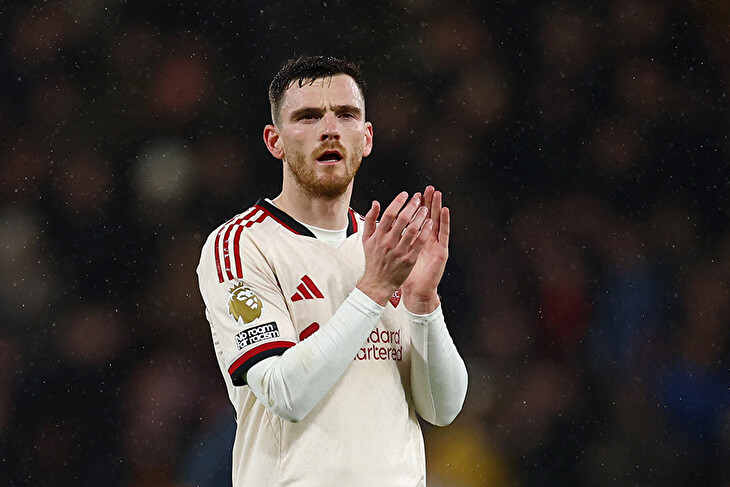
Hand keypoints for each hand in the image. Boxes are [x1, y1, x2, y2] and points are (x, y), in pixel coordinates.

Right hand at [357, 192, 433, 305]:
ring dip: (421, 217)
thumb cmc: (373, 259)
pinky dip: (425, 232)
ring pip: (413, 230)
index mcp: (378, 236)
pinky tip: (430, 224)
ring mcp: (399, 251)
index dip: (398, 201)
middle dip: (412, 206)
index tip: (406, 194)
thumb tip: (376, 203)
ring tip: (426, 209)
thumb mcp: (366, 239)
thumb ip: (370, 219)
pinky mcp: (409, 260)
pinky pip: (419, 243)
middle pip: (402, 219)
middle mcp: (388, 242)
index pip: (389, 214)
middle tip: (419, 199)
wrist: (378, 282)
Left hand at [402, 186, 449, 313]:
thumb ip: (390, 239)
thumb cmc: (403, 273)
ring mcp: (435, 244)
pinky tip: (445, 211)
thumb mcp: (394, 253)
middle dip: (428, 202)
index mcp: (415, 240)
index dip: (416, 206)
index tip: (413, 193)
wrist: (415, 290)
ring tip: (437, 194)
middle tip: (428, 188)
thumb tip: (380, 225)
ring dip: (437, 207)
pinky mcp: (441, 251)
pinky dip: (445, 221)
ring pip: (438, 221)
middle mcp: (426, 240)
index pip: (417, 218)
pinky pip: (444, 233)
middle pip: (428, 216)